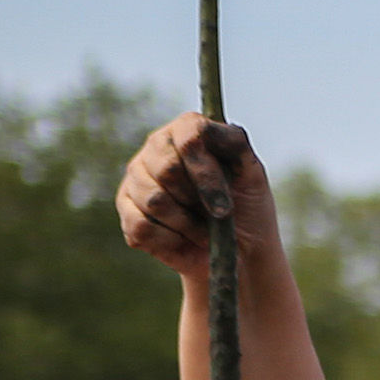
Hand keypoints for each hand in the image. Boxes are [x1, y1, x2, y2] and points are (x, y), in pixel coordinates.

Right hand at [115, 114, 277, 277]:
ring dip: (188, 224)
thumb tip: (211, 131)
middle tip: (217, 216)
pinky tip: (182, 238)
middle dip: (198, 201)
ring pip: (155, 200)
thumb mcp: (253, 175)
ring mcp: (136, 178)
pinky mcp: (126, 210)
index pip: (190, 139)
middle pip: (168, 170)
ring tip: (203, 230)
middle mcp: (156, 148)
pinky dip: (170, 240)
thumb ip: (236, 146)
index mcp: (187, 130)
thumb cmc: (247, 207)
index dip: (207, 174)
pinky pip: (141, 226)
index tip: (225, 205)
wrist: (238, 249)